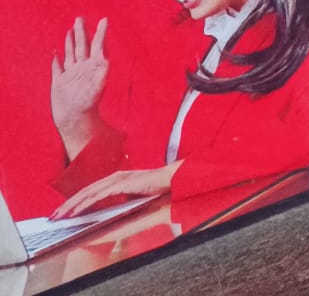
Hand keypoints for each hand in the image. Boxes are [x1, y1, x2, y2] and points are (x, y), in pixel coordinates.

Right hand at [50, 17, 108, 157]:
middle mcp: (82, 68)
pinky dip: (56, 60)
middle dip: (81, 32)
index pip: (97, 45)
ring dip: (70, 42)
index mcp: (92, 66)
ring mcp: (70, 75)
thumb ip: (102, 72)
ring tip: (71, 30)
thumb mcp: (98, 86)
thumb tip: (107, 59)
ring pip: (70, 54)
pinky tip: (55, 52)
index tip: (105, 19)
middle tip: (80, 18)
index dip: (101, 33)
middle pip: (81, 46)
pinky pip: (57, 68)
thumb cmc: (89, 105)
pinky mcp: (59, 84)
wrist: (76, 121)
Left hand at [51, 164, 177, 221]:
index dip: (74, 202)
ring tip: (59, 217)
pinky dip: (85, 204)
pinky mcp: (121, 183)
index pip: (90, 191)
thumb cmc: (155, 191)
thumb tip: (104, 216)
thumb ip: (118, 203)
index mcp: (115, 180)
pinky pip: (98, 195)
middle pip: (84, 191)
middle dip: (66, 205)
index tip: (62, 212)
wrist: (172, 182)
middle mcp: (113, 177)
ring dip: (71, 205)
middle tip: (52, 217)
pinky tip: (76, 213)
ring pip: (88, 193)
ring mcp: (117, 178)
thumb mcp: (132, 198)